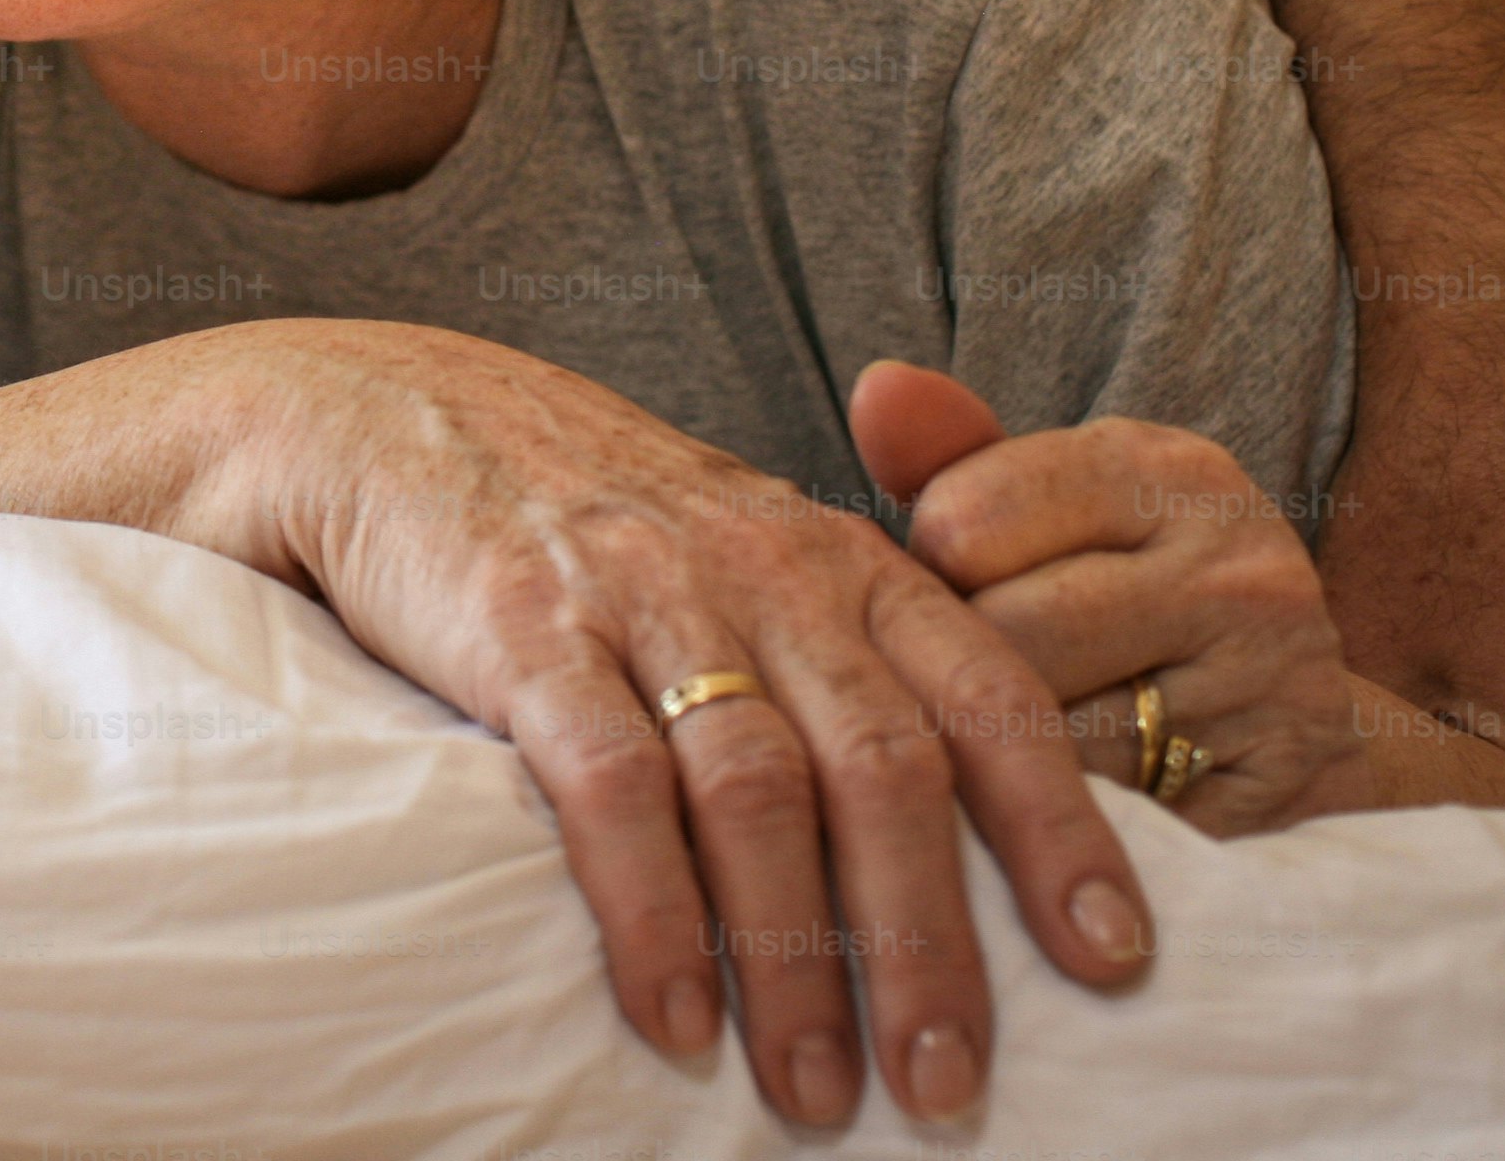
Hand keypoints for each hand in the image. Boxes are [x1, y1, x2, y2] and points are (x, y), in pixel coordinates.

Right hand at [162, 321, 1155, 1130]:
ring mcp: (643, 597)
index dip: (1062, 833)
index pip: (990, 697)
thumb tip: (961, 839)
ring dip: (797, 958)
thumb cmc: (588, 518)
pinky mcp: (522, 629)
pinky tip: (675, 1014)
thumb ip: (847, 658)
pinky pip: (609, 785)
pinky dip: (653, 910)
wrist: (389, 412)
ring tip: (813, 1093)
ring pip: (761, 790)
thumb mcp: (747, 551)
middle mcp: (763, 572)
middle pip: (887, 770)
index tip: (1115, 965)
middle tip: (947, 1089)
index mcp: (840, 560)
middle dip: (929, 945)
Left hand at [853, 364, 1373, 832]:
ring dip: (996, 755)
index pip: (967, 516)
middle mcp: (1236, 567)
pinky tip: (1049, 807)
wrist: (1291, 722)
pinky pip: (1112, 816)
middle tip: (955, 685)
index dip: (925, 570)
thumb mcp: (1056, 508)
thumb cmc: (1128, 593)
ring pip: (1054, 737)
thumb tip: (878, 386)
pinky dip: (1055, 820)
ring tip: (996, 745)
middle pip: (1006, 635)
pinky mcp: (1272, 792)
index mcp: (1171, 472)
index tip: (947, 590)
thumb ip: (954, 454)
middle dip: (955, 669)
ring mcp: (1269, 684)